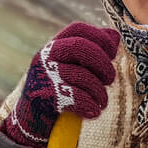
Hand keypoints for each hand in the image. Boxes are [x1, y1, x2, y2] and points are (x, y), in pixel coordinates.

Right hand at [0, 22, 119, 147]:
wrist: (33, 118)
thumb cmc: (61, 88)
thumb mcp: (73, 66)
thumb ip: (93, 50)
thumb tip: (115, 36)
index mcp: (55, 45)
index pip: (78, 29)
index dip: (99, 37)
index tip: (112, 53)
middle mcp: (46, 56)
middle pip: (79, 47)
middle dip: (102, 63)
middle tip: (110, 79)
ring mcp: (44, 75)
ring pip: (80, 75)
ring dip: (99, 91)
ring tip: (102, 101)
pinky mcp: (44, 96)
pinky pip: (75, 97)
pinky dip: (90, 105)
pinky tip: (94, 111)